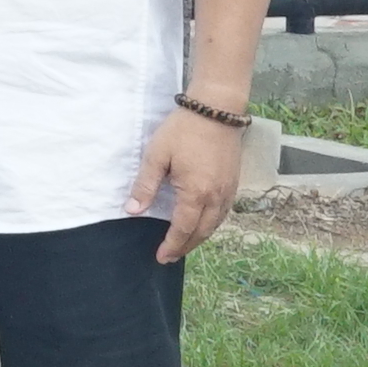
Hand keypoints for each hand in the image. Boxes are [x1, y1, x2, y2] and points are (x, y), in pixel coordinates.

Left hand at [134, 104, 247, 259]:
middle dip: (185, 246)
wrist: (216, 110)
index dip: (172, 245)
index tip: (161, 257)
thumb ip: (145, 186)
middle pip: (202, 231)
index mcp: (196, 193)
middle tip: (170, 256)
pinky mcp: (234, 182)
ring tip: (184, 244)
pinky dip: (212, 223)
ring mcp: (229, 190)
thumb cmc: (183, 131)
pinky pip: (224, 212)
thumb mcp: (156, 156)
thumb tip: (132, 211)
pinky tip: (203, 223)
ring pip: (216, 223)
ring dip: (200, 237)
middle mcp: (216, 196)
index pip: (183, 229)